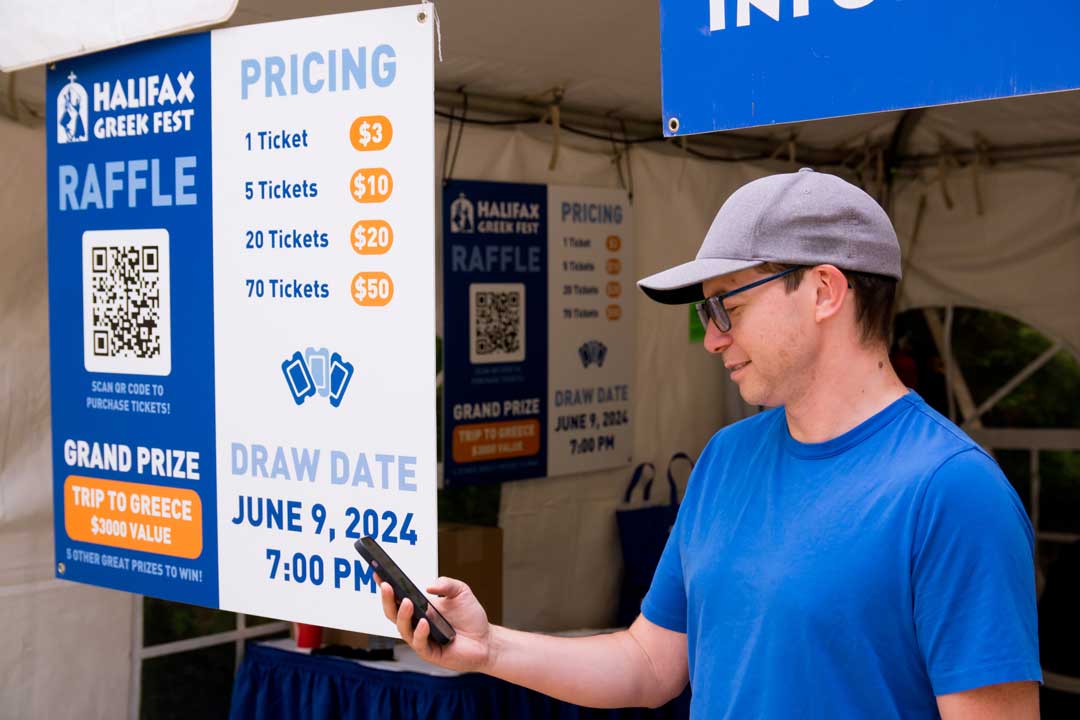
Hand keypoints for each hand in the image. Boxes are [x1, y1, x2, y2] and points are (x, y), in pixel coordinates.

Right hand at [377, 573, 494, 672]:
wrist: (486, 640)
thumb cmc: (471, 617)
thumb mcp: (461, 592)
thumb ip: (447, 584)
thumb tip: (428, 586)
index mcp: (419, 608)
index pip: (397, 597)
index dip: (386, 586)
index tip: (377, 573)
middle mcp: (416, 623)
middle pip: (393, 613)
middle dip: (387, 599)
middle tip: (387, 585)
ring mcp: (421, 639)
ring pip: (403, 628)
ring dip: (403, 615)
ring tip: (408, 602)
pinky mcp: (430, 653)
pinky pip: (420, 643)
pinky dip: (420, 632)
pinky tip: (425, 622)